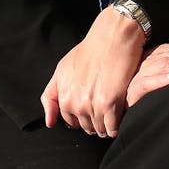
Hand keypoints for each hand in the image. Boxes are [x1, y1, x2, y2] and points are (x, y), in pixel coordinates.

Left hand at [41, 6, 145, 136]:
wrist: (112, 37)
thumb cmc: (89, 51)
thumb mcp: (62, 70)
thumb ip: (51, 96)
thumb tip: (49, 123)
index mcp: (63, 95)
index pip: (70, 122)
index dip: (81, 117)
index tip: (90, 107)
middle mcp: (74, 103)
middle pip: (86, 128)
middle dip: (94, 121)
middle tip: (103, 107)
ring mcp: (92, 105)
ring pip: (100, 131)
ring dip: (106, 125)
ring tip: (112, 110)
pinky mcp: (110, 104)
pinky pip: (112, 129)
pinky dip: (116, 126)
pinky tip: (119, 114)